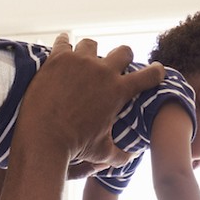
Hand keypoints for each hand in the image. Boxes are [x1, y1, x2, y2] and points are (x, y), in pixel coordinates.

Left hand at [15, 33, 166, 163]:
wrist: (43, 138)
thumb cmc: (74, 146)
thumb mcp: (101, 152)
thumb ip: (120, 155)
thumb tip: (131, 158)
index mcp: (118, 91)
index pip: (149, 75)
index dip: (156, 72)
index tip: (156, 71)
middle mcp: (103, 71)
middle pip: (123, 51)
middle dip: (122, 58)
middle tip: (114, 65)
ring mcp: (80, 62)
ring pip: (91, 44)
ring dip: (90, 52)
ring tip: (82, 61)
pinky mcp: (58, 58)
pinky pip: (64, 41)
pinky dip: (64, 45)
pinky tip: (62, 50)